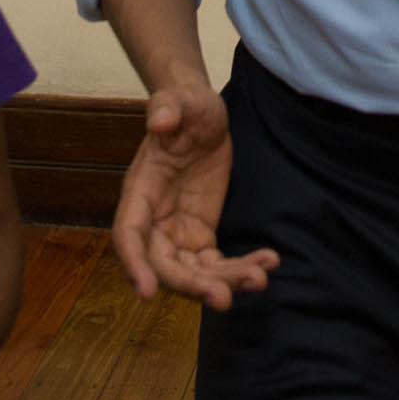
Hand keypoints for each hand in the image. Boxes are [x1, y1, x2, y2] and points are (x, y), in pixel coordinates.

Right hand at [110, 84, 277, 310]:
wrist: (203, 117)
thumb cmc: (185, 107)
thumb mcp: (179, 101)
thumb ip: (167, 107)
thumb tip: (159, 119)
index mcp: (140, 193)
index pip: (129, 236)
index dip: (135, 266)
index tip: (148, 294)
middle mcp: (155, 222)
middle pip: (166, 267)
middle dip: (193, 286)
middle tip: (224, 298)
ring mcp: (178, 233)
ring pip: (195, 273)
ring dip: (225, 281)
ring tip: (260, 278)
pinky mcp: (201, 236)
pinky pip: (217, 263)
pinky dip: (241, 267)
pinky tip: (269, 263)